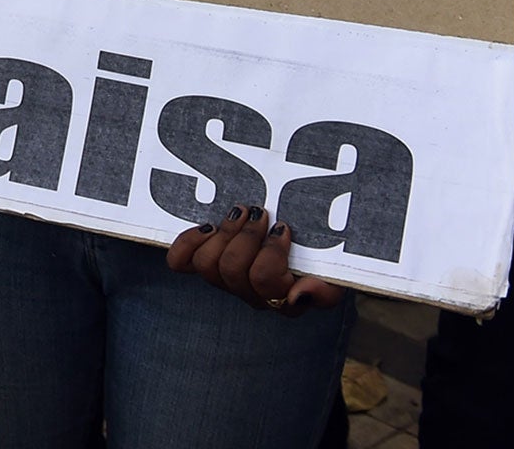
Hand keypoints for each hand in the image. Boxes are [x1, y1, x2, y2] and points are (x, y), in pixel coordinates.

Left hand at [167, 205, 346, 315]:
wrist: (305, 255)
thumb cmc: (319, 265)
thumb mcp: (333, 279)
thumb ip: (324, 292)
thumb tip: (298, 294)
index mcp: (283, 301)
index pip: (265, 280)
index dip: (270, 251)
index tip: (283, 227)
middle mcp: (251, 296)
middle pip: (232, 270)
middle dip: (245, 235)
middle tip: (259, 212)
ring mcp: (226, 282)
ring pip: (208, 264)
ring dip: (224, 232)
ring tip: (240, 212)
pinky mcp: (204, 265)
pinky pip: (180, 263)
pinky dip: (188, 243)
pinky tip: (207, 227)